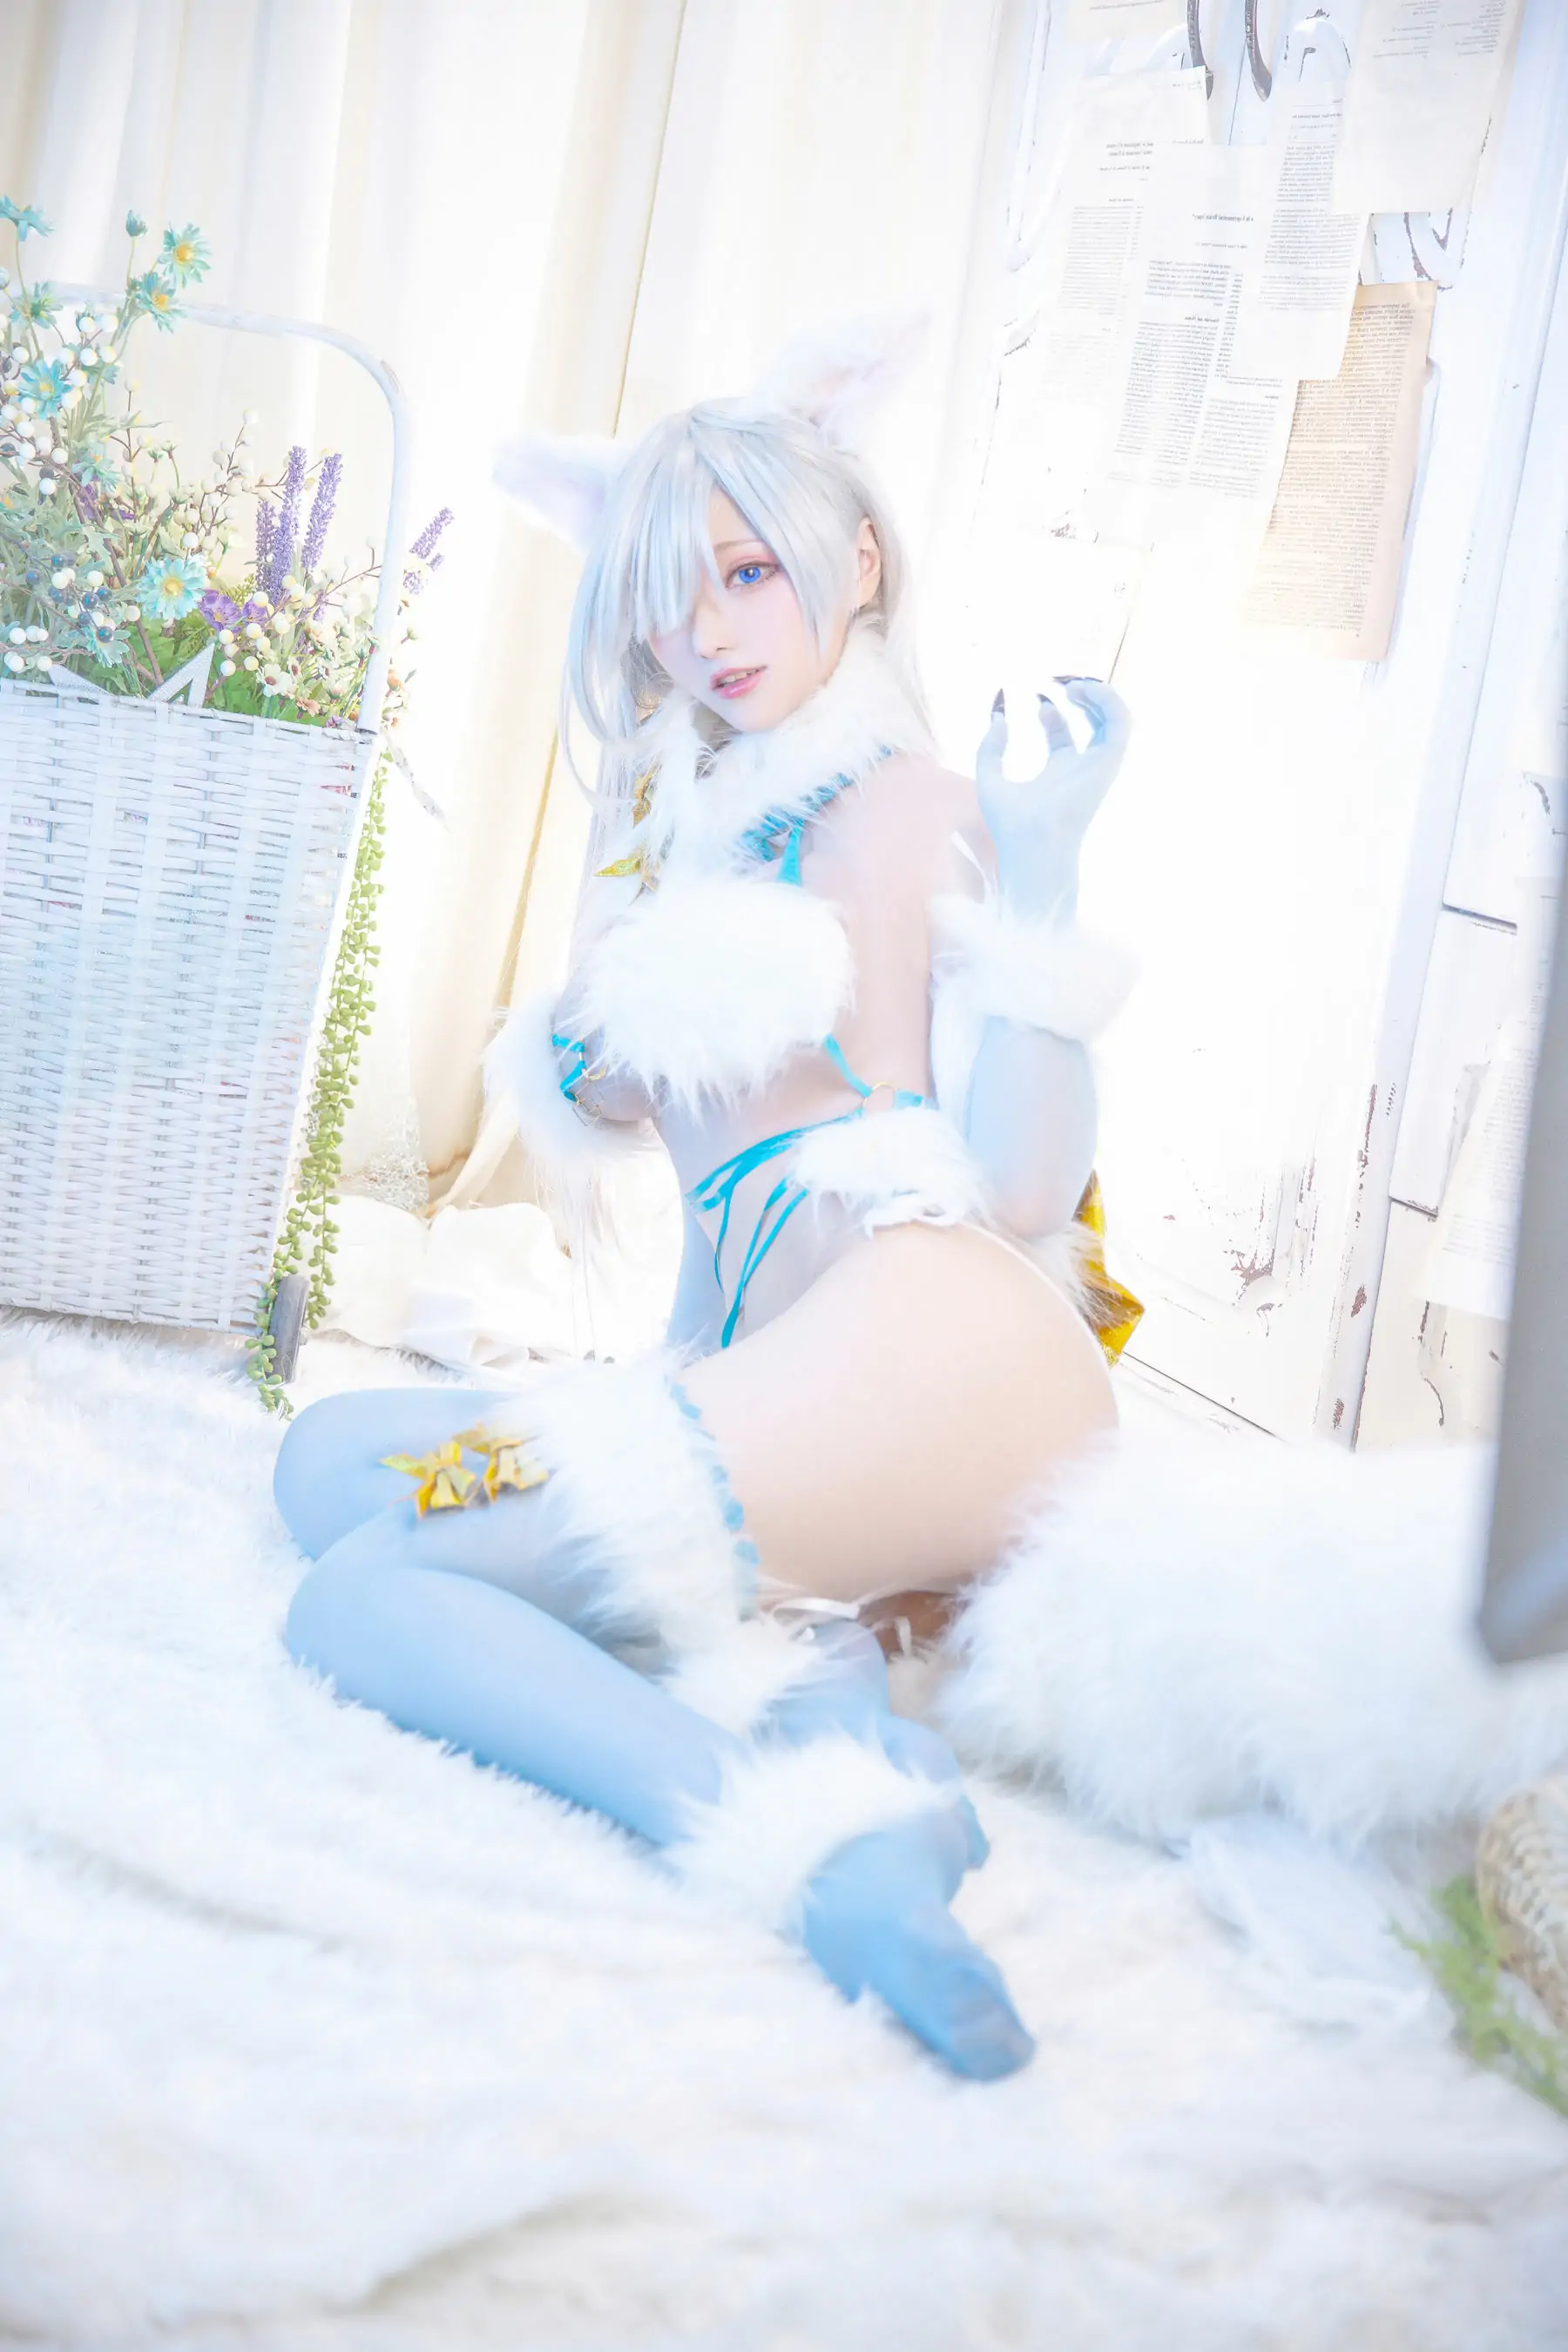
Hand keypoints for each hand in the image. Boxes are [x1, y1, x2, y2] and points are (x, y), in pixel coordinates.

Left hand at [975, 676, 1129, 919]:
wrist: (1031, 845)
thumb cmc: (1011, 825)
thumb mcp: (989, 778)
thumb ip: (990, 749)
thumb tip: (998, 720)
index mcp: (1057, 775)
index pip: (1064, 736)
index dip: (1052, 712)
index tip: (1038, 699)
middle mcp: (1082, 769)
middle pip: (1094, 725)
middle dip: (1085, 696)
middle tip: (1063, 681)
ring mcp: (1097, 766)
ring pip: (1115, 722)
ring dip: (1101, 695)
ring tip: (1075, 684)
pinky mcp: (1108, 763)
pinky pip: (1121, 725)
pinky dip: (1109, 702)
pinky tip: (1085, 690)